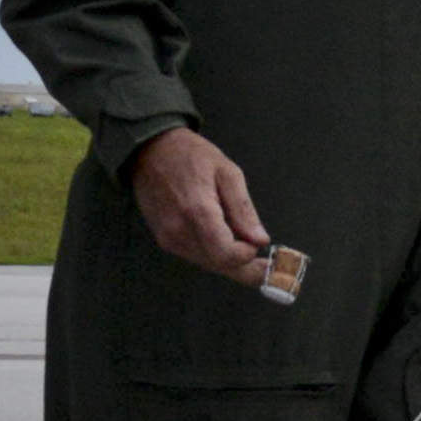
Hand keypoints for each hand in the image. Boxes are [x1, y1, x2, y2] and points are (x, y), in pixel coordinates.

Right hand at [127, 127, 272, 283]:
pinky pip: (196, 256)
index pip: (226, 255)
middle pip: (218, 265)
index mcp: (197, 212)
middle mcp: (179, 232)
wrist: (151, 152)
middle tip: (269, 264)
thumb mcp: (228, 173)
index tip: (260, 244)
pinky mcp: (164, 241)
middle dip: (246, 268)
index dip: (247, 256)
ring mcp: (168, 239)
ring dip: (231, 261)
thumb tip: (261, 240)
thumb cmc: (192, 157)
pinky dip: (215, 254)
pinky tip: (227, 240)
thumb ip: (243, 209)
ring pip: (208, 264)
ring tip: (248, 245)